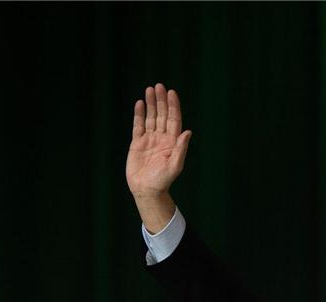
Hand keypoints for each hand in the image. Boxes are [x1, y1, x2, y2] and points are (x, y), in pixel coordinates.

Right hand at [126, 84, 191, 230]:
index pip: (173, 119)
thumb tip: (188, 132)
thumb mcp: (175, 165)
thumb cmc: (163, 180)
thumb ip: (181, 148)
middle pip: (162, 115)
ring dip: (150, 104)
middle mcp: (161, 138)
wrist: (147, 190)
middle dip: (161, 101)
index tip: (171, 93)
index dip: (173, 106)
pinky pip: (138, 126)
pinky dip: (139, 115)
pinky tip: (139, 104)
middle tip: (159, 86)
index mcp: (172, 141)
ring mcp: (149, 139)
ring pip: (150, 117)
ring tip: (149, 90)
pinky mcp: (137, 143)